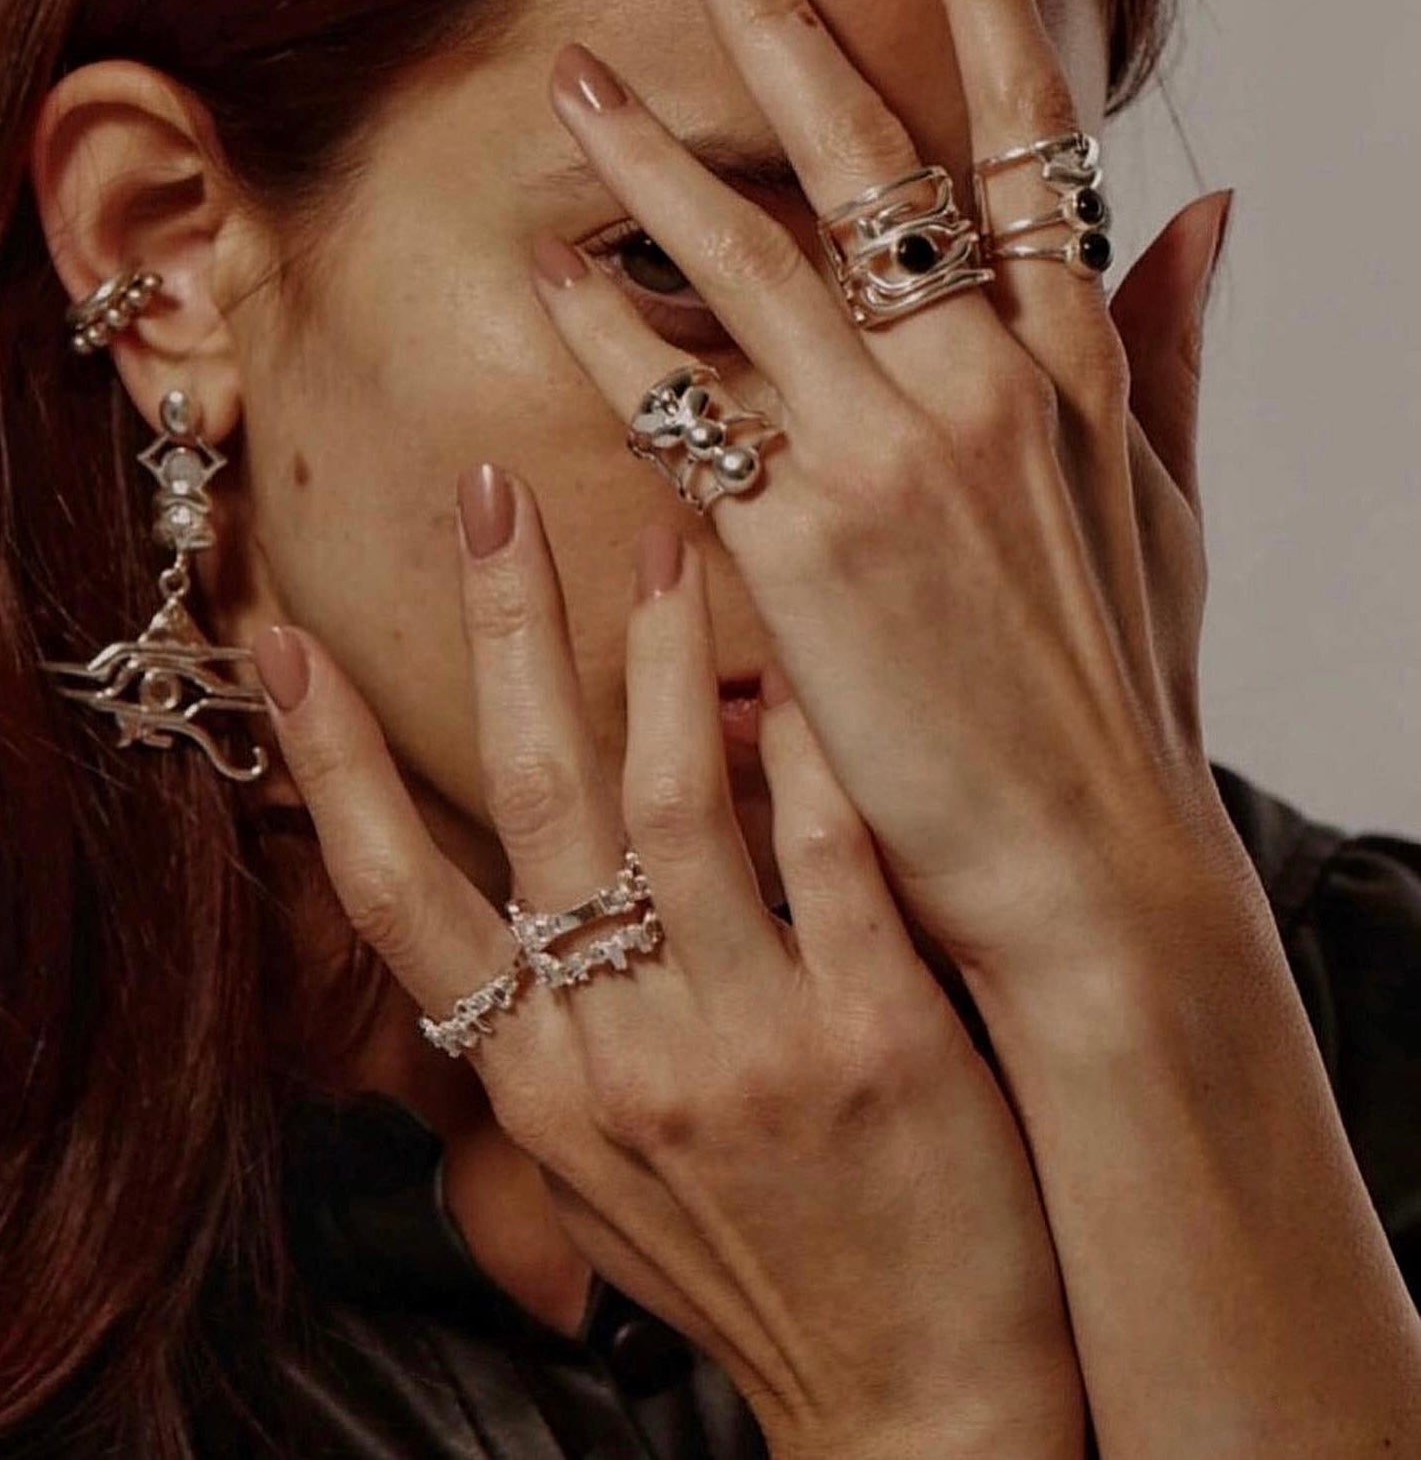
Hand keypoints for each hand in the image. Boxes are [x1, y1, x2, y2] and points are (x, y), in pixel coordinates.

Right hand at [253, 475, 1085, 1459]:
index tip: (279, 646)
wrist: (913, 1406)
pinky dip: (807, 745)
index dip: (333, 763)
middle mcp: (614, 1055)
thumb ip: (563, 1031)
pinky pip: (829, 850)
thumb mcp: (607, 1177)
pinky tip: (808, 661)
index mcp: (534, 1087)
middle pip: (534, 797)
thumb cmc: (754, 1270)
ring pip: (674, 797)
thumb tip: (544, 883)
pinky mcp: (875, 1039)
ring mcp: (742, 1045)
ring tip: (669, 529)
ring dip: (663, 651)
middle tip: (487, 494)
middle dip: (500, 630)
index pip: (397, 896)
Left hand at [524, 0, 1246, 982]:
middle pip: (875, 158)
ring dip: (655, 158)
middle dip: (782, 19)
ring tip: (575, 86)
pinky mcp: (807, 542)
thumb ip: (1177, 348)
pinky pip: (685, 401)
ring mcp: (899, 454)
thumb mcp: (1165, 509)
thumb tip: (1215, 206)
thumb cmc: (1118, 692)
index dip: (996, 0)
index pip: (1037, 143)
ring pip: (756, 258)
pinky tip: (558, 278)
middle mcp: (993, 382)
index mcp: (1081, 365)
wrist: (1084, 863)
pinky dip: (615, 333)